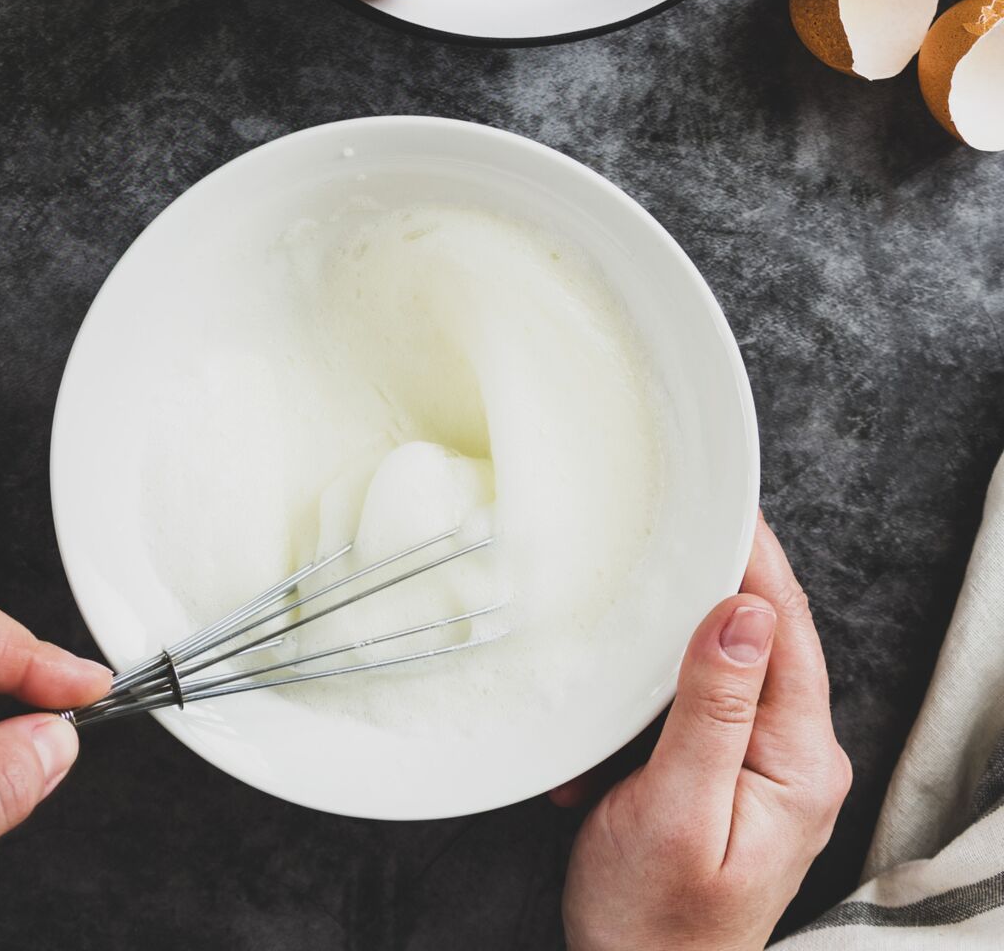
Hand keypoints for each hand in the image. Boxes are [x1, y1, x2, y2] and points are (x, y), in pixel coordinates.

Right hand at [557, 517, 851, 950]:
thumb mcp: (678, 808)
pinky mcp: (723, 769)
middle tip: (665, 527)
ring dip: (665, 643)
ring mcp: (759, 762)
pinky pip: (691, 701)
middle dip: (707, 582)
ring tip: (627, 608)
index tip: (723, 499)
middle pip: (757, 635)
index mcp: (798, 759)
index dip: (754, 557)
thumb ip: (714, 708)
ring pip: (717, 662)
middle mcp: (792, 753)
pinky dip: (646, 694)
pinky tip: (609, 712)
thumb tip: (743, 611)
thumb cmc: (656, 918)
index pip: (785, 626)